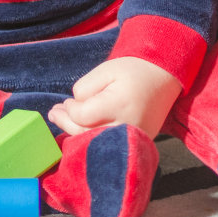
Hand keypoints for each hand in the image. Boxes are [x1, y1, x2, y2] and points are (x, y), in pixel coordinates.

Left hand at [47, 57, 181, 139]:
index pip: (83, 116)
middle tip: (53, 114)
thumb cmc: (132, 71)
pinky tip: (78, 129)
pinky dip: (91, 139)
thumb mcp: (105, 70)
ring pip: (96, 143)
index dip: (69, 110)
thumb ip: (85, 89)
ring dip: (74, 133)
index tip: (66, 102)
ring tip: (61, 120)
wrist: (163, 78)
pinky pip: (109, 146)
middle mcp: (127, 127)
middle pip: (87, 134)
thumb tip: (74, 109)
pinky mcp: (137, 143)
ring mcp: (134, 138)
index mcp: (119, 105)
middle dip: (66, 124)